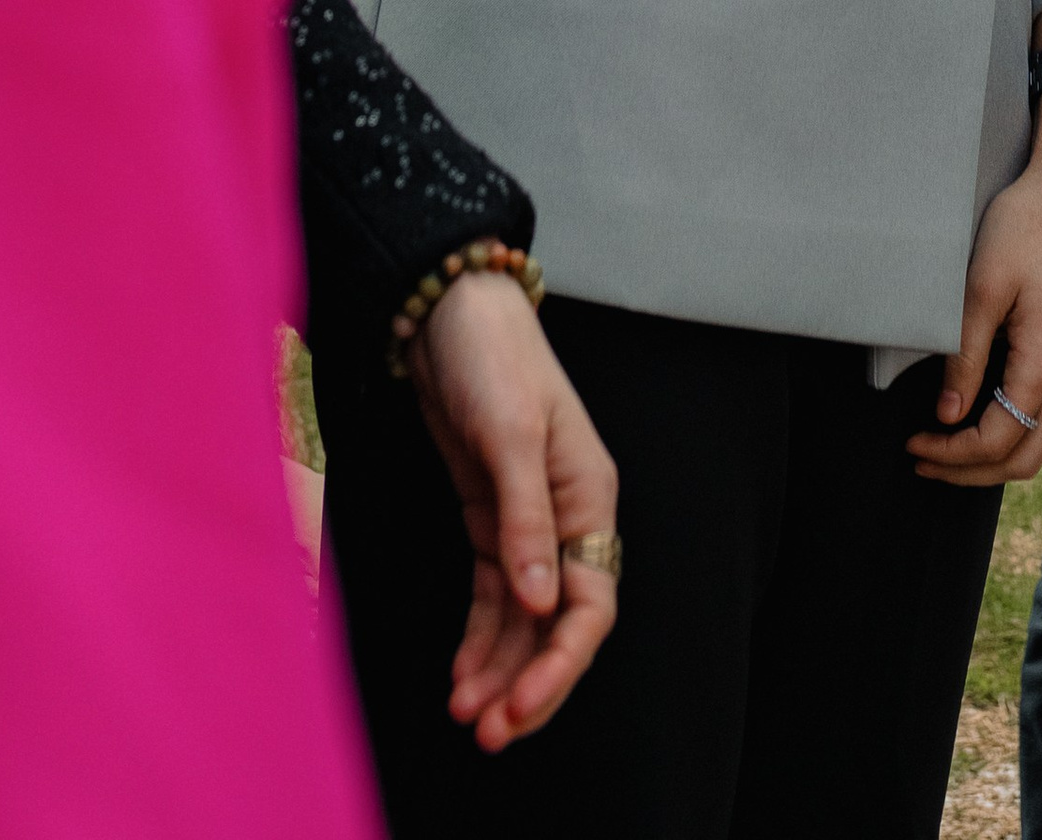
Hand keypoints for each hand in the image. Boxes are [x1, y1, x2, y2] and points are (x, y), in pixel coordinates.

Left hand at [411, 272, 619, 751]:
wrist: (450, 310)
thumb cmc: (493, 356)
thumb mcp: (509, 433)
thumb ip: (525, 518)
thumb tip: (539, 600)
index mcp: (591, 495)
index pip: (591, 602)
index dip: (562, 660)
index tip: (521, 702)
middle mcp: (567, 516)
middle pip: (560, 622)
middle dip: (528, 680)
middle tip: (490, 731)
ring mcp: (527, 520)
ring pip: (523, 618)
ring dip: (498, 668)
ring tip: (465, 715)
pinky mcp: (489, 518)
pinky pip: (492, 596)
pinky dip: (479, 637)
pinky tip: (460, 673)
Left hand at [904, 107, 1041, 489]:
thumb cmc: (1024, 226)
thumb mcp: (981, 286)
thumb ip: (965, 356)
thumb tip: (948, 416)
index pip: (996, 439)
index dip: (952, 452)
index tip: (914, 444)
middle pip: (1026, 457)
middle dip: (973, 471)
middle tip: (927, 461)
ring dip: (1004, 460)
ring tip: (958, 453)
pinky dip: (1031, 437)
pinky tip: (999, 424)